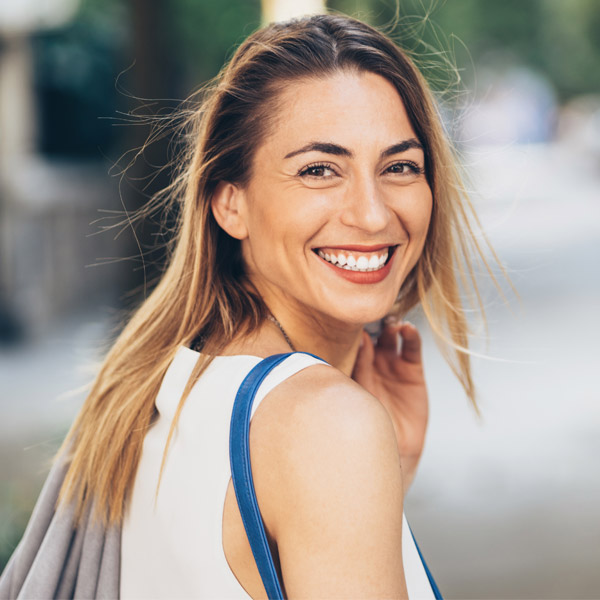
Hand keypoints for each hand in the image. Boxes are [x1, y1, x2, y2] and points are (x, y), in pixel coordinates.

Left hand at [351, 319, 428, 492]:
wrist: (394, 448)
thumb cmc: (369, 423)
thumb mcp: (360, 393)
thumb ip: (359, 369)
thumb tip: (356, 342)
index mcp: (355, 368)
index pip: (354, 344)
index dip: (355, 331)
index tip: (352, 319)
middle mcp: (373, 363)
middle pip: (373, 336)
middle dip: (374, 324)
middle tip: (373, 314)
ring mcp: (392, 365)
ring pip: (392, 338)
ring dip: (392, 327)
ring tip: (392, 322)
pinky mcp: (412, 370)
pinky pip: (411, 349)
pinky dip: (411, 337)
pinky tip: (407, 329)